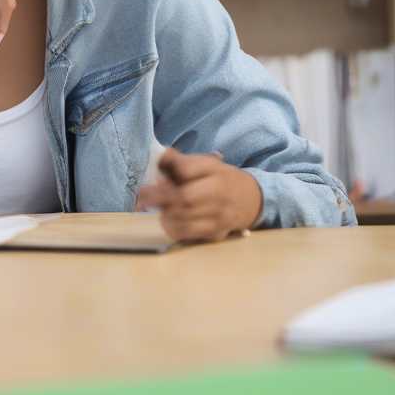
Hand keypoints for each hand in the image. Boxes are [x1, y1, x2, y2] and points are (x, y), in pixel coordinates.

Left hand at [134, 149, 263, 241]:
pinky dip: (173, 228)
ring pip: (184, 217)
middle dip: (159, 197)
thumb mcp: (206, 164)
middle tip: (142, 198)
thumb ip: (181, 162)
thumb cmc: (221, 179)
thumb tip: (157, 160)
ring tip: (156, 209)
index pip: (187, 170)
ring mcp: (220, 215)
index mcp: (215, 170)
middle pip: (184, 196)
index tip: (152, 178)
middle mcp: (219, 193)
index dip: (168, 174)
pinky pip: (189, 233)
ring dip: (165, 213)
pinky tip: (168, 221)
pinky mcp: (217, 232)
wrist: (252, 200)